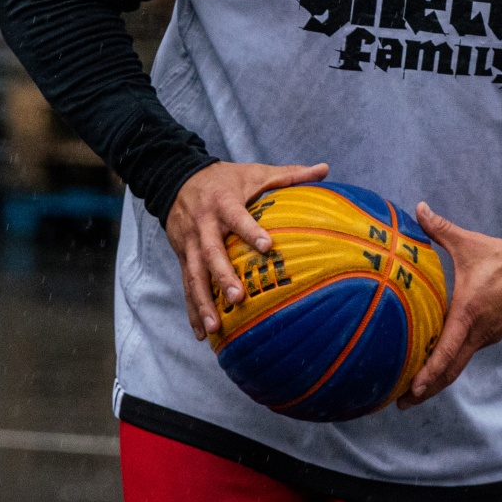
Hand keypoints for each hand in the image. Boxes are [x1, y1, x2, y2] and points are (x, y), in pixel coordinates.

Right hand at [165, 160, 327, 337]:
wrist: (176, 179)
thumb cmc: (227, 179)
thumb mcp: (255, 172)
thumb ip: (289, 175)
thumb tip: (325, 169)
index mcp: (223, 202)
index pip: (237, 217)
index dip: (250, 230)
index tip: (267, 246)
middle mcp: (203, 225)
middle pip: (211, 252)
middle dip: (222, 276)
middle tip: (238, 297)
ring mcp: (190, 243)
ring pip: (194, 275)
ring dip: (203, 302)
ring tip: (216, 326)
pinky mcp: (182, 256)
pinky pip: (187, 285)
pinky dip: (193, 309)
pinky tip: (203, 333)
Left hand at [398, 207, 501, 407]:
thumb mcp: (471, 243)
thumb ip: (440, 228)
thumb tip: (418, 208)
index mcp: (470, 313)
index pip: (447, 351)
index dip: (428, 373)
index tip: (412, 390)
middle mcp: (478, 332)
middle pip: (450, 371)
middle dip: (425, 390)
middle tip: (401, 404)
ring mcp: (487, 337)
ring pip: (458, 364)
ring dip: (437, 379)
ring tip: (412, 392)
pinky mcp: (491, 335)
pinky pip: (466, 353)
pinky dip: (449, 365)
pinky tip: (434, 364)